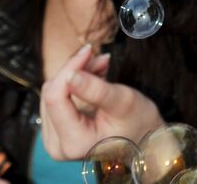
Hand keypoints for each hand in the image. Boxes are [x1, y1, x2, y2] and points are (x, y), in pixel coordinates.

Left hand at [39, 44, 162, 161]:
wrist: (143, 138)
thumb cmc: (137, 122)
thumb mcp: (122, 102)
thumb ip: (95, 90)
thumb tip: (70, 74)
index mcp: (74, 142)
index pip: (55, 97)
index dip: (69, 69)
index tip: (88, 50)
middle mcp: (58, 146)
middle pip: (53, 94)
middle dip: (76, 71)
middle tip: (102, 60)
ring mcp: (54, 141)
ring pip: (53, 93)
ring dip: (76, 75)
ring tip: (101, 69)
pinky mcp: (55, 133)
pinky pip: (56, 98)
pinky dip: (73, 83)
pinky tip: (93, 78)